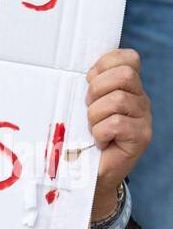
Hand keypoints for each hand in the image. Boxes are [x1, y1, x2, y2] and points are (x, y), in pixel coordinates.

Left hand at [86, 48, 150, 213]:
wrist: (91, 171)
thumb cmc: (84, 133)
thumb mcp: (85, 103)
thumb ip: (90, 84)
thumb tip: (85, 71)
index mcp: (129, 86)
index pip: (129, 57)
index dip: (105, 64)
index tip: (89, 81)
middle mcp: (141, 99)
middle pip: (125, 74)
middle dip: (97, 88)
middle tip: (88, 107)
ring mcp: (144, 118)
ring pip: (118, 99)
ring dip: (95, 114)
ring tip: (93, 127)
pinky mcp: (141, 137)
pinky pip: (116, 123)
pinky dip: (100, 132)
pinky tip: (100, 141)